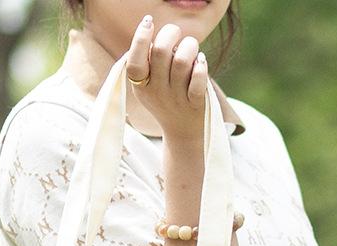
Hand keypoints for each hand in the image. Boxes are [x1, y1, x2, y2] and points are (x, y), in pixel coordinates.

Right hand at [126, 17, 207, 141]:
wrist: (182, 133)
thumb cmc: (166, 99)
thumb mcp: (149, 86)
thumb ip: (147, 62)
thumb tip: (148, 30)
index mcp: (142, 87)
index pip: (135, 62)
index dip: (140, 38)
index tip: (149, 22)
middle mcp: (157, 93)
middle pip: (161, 52)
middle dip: (171, 33)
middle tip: (176, 34)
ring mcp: (176, 100)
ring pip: (183, 61)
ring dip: (190, 45)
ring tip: (192, 48)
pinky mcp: (195, 104)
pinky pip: (199, 80)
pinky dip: (202, 66)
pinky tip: (201, 62)